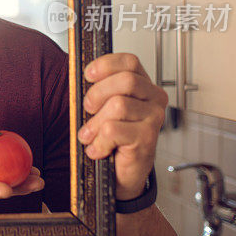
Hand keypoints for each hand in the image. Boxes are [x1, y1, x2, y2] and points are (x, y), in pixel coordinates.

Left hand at [78, 53, 167, 199]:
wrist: (122, 173)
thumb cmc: (112, 137)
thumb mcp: (102, 107)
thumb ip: (97, 89)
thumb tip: (80, 75)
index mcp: (143, 85)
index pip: (129, 62)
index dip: (106, 64)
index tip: (88, 74)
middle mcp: (154, 98)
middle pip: (126, 81)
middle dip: (97, 94)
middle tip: (88, 109)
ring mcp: (154, 118)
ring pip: (118, 106)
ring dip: (96, 124)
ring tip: (92, 136)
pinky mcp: (148, 138)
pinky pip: (113, 130)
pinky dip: (99, 142)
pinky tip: (99, 149)